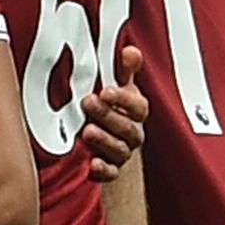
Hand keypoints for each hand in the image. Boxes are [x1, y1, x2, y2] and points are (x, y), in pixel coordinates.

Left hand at [81, 52, 152, 178]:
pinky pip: (112, 173)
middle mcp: (133, 133)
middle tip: (88, 103)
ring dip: (104, 140)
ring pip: (120, 149)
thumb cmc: (111, 106)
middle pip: (127, 127)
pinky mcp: (112, 169)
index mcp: (136, 111)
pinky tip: (93, 164)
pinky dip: (104, 170)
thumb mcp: (117, 86)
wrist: (104, 137)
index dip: (123, 98)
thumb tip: (130, 50)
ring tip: (87, 131)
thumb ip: (123, 70)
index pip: (138, 106)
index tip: (106, 91)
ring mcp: (123, 152)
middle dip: (107, 115)